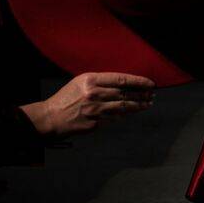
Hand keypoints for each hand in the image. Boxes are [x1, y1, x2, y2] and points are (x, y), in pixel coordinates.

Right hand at [20, 72, 155, 136]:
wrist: (51, 117)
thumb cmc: (66, 98)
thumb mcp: (80, 82)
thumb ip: (100, 81)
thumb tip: (122, 83)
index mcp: (91, 80)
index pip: (122, 79)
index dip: (138, 81)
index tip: (150, 83)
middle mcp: (95, 94)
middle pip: (126, 93)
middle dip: (142, 94)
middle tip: (152, 94)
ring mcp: (95, 110)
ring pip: (124, 107)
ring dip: (138, 105)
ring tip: (148, 104)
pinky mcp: (95, 123)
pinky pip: (115, 118)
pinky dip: (125, 115)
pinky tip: (132, 113)